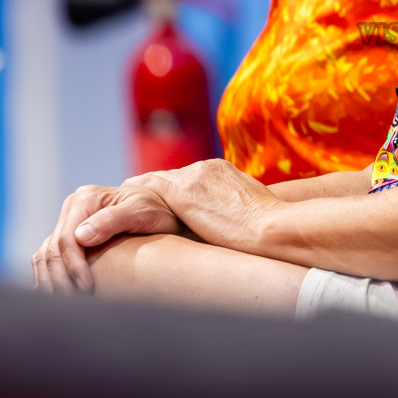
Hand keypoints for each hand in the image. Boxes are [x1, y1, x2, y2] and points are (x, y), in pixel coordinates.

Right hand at [32, 183, 180, 293]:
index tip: (87, 288)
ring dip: (51, 282)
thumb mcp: (141, 211)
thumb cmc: (156, 210)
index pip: (67, 238)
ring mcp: (69, 221)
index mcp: (86, 198)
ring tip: (67, 304)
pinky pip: (48, 258)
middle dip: (60, 279)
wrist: (164, 208)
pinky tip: (59, 295)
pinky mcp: (69, 235)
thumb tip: (81, 236)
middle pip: (52, 249)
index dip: (73, 266)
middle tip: (75, 304)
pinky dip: (50, 277)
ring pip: (45, 255)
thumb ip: (112, 220)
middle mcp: (73, 207)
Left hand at [113, 159, 285, 252]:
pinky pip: (149, 189)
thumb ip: (232, 208)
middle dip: (155, 191)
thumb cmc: (271, 229)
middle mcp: (206, 168)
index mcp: (223, 171)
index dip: (174, 191)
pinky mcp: (183, 192)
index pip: (189, 178)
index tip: (164, 203)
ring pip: (156, 182)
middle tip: (135, 203)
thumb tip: (229, 223)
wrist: (274, 227)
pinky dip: (136, 194)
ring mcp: (194, 177)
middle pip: (170, 178)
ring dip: (142, 195)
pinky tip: (124, 200)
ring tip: (124, 200)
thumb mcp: (250, 210)